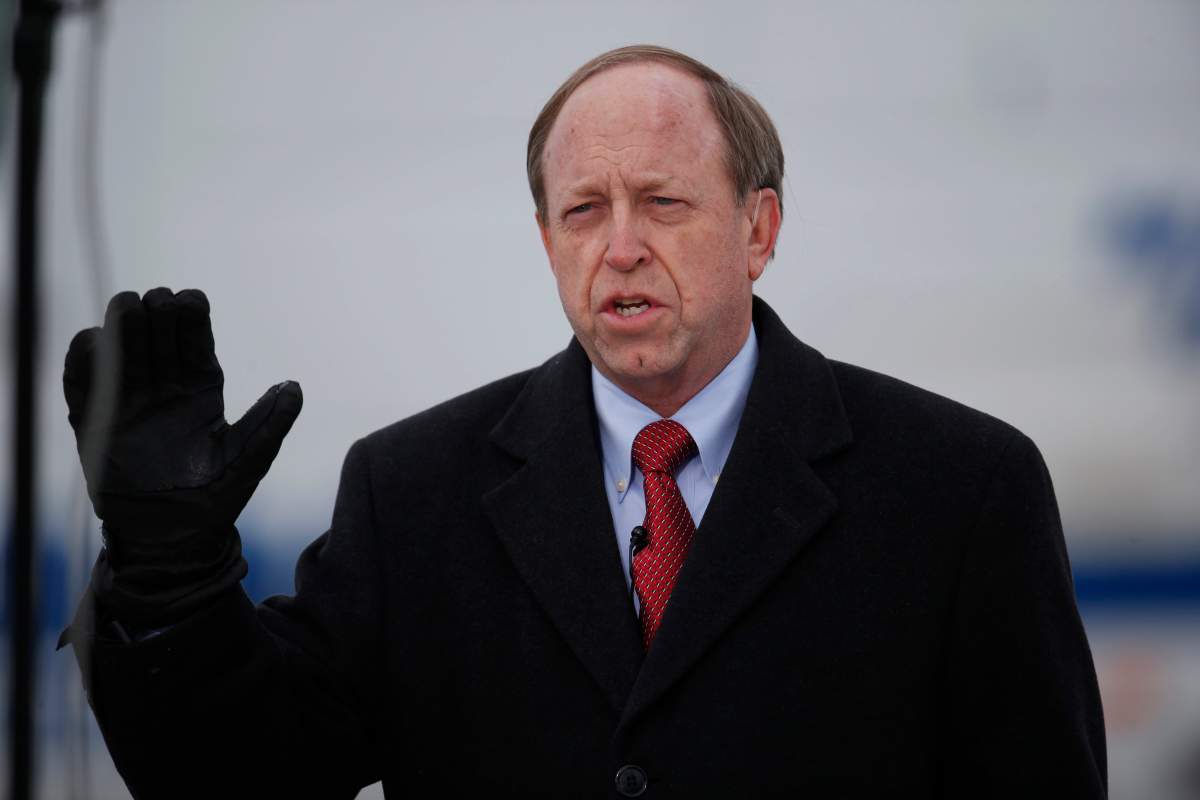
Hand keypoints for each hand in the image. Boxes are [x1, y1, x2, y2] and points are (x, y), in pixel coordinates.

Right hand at [63, 288, 301, 620]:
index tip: (190, 302)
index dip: (190, 310)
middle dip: (155, 309)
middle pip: (155, 328)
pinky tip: (94, 345)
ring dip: (121, 322)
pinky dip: (85, 356)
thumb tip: (294, 386)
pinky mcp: (95, 417)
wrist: (172, 536)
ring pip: (120, 344)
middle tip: (156, 306)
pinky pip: (82, 377)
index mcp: (202, 384)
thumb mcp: (250, 459)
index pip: (194, 331)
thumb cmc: (217, 497)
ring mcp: (129, 398)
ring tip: (127, 311)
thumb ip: (272, 423)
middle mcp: (165, 383)